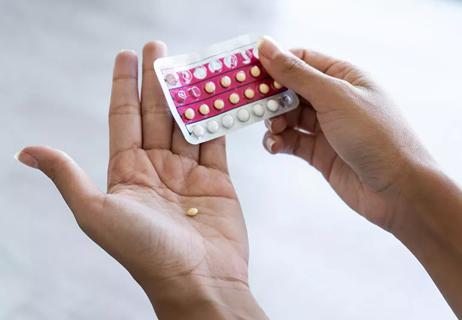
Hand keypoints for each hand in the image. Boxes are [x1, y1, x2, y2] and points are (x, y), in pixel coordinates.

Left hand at [16, 42, 266, 318]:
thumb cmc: (145, 252)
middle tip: (158, 46)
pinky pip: (216, 141)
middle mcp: (157, 169)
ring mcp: (188, 173)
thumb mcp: (97, 212)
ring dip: (189, 93)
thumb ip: (68, 176)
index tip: (127, 55)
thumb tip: (27, 150)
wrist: (198, 281)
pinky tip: (217, 95)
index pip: (124, 118)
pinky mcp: (218, 180)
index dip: (124, 86)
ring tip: (190, 63)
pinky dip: (217, 118)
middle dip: (157, 80)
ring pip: (188, 123)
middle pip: (157, 114)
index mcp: (127, 172)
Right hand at [258, 37, 461, 317]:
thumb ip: (296, 74)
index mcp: (343, 77)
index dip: (274, 63)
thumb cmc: (375, 136)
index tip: (249, 71)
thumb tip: (266, 47)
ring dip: (273, 122)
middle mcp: (333, 100)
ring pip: (287, 117)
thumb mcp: (333, 97)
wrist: (397, 190)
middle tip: (249, 104)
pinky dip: (278, 142)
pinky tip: (274, 146)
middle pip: (290, 89)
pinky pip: (291, 141)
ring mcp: (326, 127)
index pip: (301, 60)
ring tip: (272, 130)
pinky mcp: (319, 152)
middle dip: (270, 96)